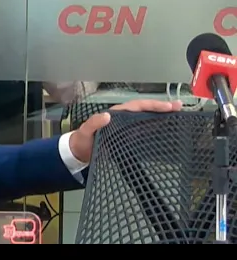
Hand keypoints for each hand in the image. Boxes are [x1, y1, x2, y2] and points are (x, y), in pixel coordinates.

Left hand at [68, 99, 182, 163]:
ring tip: (178, 115)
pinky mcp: (127, 137)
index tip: (167, 107)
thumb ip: (94, 123)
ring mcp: (126, 127)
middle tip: (179, 107)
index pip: (137, 106)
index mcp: (115, 114)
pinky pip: (143, 129)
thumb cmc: (82, 140)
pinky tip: (166, 129)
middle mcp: (122, 118)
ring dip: (161, 116)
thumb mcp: (85, 131)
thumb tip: (107, 115)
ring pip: (146, 118)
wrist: (79, 153)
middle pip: (145, 110)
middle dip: (162, 107)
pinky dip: (155, 127)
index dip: (152, 105)